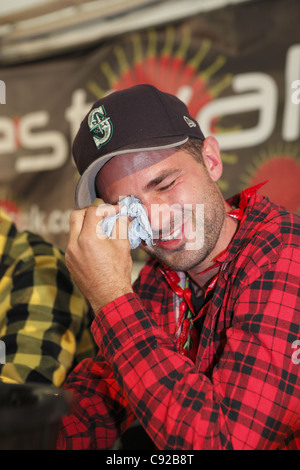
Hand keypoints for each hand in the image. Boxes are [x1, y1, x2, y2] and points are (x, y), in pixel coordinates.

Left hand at [65, 199, 133, 313]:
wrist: (109, 297)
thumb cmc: (117, 274)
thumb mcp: (123, 246)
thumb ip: (121, 226)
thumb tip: (122, 215)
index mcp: (88, 238)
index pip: (93, 211)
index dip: (106, 208)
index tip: (116, 211)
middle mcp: (74, 244)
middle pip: (76, 215)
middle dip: (90, 212)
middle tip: (103, 215)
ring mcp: (70, 254)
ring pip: (73, 230)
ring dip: (86, 225)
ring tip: (102, 230)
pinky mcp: (70, 262)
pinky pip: (73, 243)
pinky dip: (83, 238)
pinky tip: (96, 244)